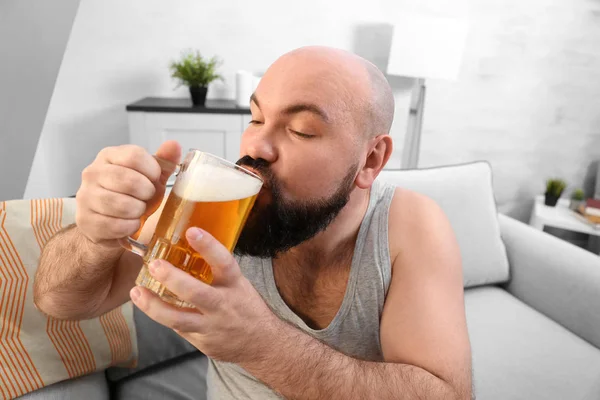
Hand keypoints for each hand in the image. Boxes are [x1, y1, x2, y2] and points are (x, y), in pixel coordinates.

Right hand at [75, 141, 180, 245]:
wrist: (110, 224)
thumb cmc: (132, 195)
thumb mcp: (150, 177)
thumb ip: (164, 161)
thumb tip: (174, 145)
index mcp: (109, 156)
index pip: (134, 156)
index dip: (152, 170)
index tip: (155, 179)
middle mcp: (93, 172)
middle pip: (128, 180)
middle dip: (146, 192)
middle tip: (147, 197)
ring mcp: (85, 196)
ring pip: (120, 204)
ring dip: (138, 211)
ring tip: (138, 210)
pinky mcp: (85, 220)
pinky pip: (114, 225)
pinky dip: (129, 226)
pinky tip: (130, 223)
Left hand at [129, 227, 277, 362]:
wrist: (262, 343)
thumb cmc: (246, 307)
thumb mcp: (239, 284)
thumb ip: (216, 271)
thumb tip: (186, 246)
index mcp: (235, 285)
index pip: (224, 262)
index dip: (208, 246)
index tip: (192, 231)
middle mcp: (223, 305)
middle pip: (196, 293)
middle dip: (172, 279)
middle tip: (153, 264)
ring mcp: (211, 326)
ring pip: (179, 319)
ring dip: (154, 306)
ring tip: (137, 292)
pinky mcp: (201, 341)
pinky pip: (177, 328)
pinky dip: (160, 315)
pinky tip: (145, 304)